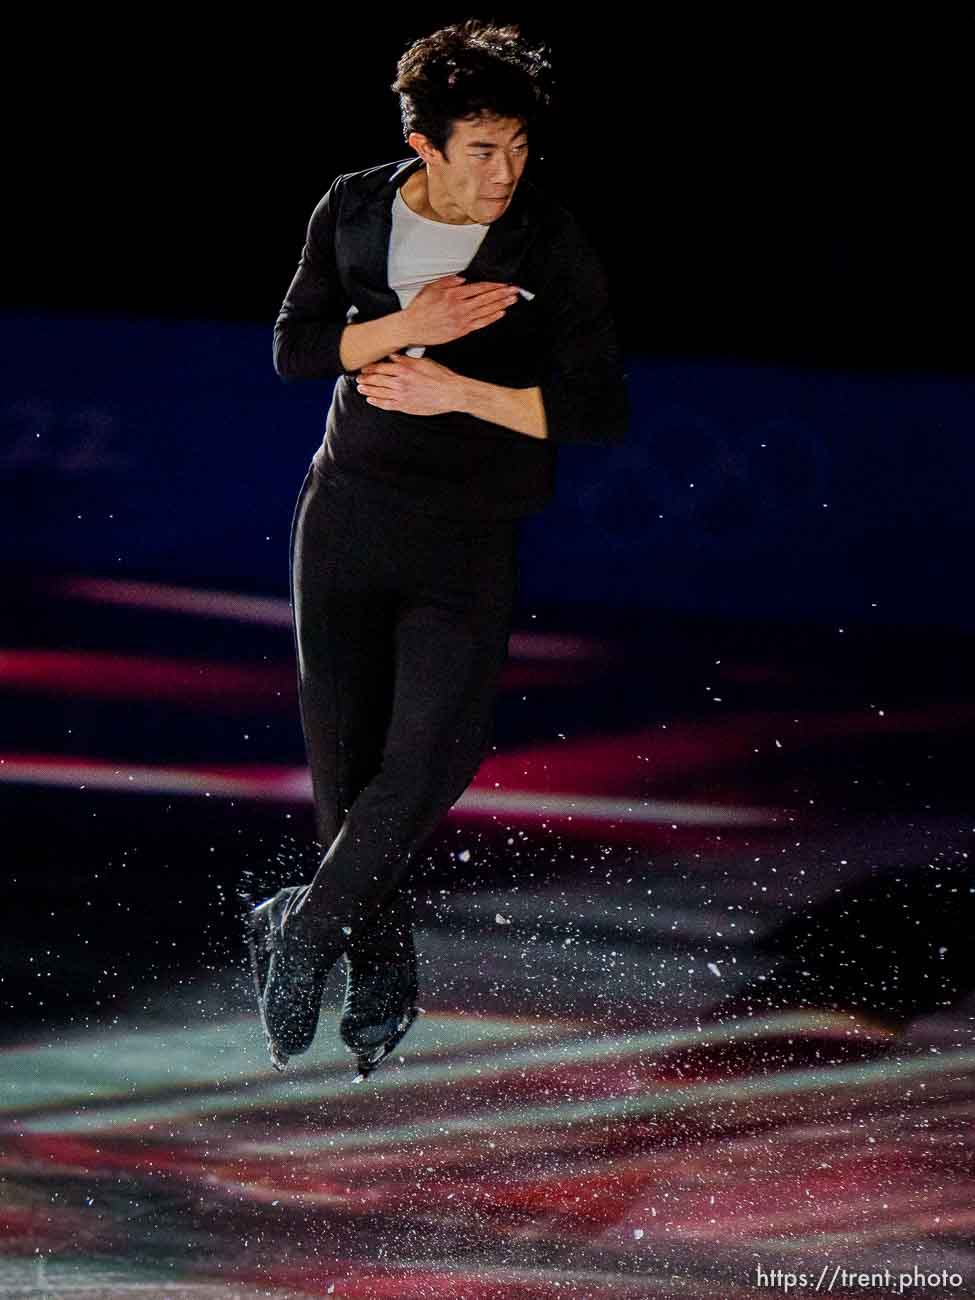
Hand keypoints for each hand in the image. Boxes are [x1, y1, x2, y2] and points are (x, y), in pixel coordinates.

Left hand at [356, 354, 464, 415]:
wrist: (450, 393)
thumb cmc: (440, 376)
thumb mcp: (423, 362)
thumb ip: (406, 359)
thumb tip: (392, 356)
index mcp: (404, 369)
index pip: (381, 367)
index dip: (370, 368)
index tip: (363, 368)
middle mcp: (400, 382)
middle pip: (377, 380)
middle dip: (366, 379)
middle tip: (358, 378)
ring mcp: (401, 395)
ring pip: (379, 392)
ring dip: (368, 390)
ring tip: (360, 388)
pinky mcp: (405, 406)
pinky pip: (387, 405)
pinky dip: (377, 402)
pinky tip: (370, 400)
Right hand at [402, 275, 518, 345]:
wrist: (412, 327)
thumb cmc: (420, 308)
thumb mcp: (431, 288)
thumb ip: (448, 281)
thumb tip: (463, 279)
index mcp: (453, 294)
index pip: (479, 288)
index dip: (494, 285)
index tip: (504, 283)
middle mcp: (460, 307)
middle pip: (486, 299)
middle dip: (502, 294)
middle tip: (515, 290)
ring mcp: (462, 320)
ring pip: (486, 311)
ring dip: (501, 304)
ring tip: (512, 300)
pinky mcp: (461, 330)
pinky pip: (480, 323)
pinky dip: (492, 318)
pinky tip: (500, 314)